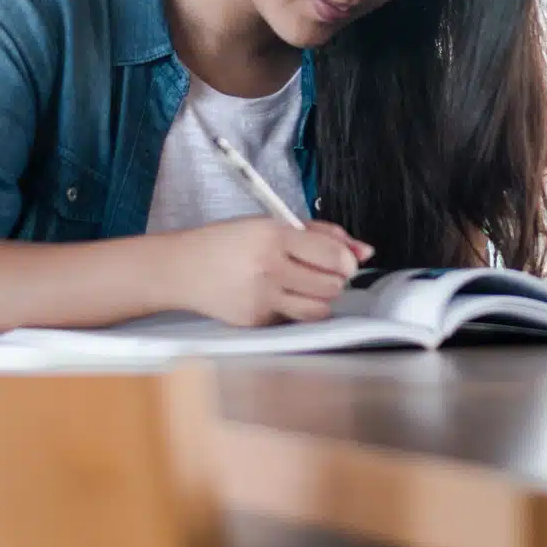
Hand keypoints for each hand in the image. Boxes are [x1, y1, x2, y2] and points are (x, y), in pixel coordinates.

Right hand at [166, 218, 372, 325]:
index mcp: (273, 237)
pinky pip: (294, 319)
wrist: (181, 269)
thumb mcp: (271, 224)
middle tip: (320, 272)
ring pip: (319, 309)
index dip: (347, 261)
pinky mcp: (256, 321)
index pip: (333, 256)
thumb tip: (365, 251)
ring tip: (303, 285)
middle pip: (332, 285)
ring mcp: (262, 299)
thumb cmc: (228, 242)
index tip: (344, 261)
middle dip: (335, 279)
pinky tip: (277, 296)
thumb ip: (321, 234)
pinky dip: (295, 309)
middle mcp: (269, 268)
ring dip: (321, 298)